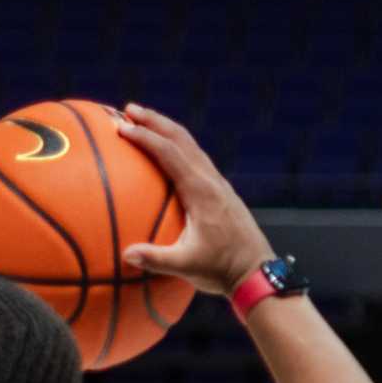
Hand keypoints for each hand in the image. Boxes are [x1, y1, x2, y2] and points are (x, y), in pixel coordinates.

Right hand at [115, 104, 273, 294]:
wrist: (258, 273)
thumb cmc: (223, 269)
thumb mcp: (188, 266)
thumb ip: (156, 259)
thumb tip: (126, 254)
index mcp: (203, 192)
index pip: (170, 154)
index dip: (146, 138)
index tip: (122, 127)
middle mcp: (212, 182)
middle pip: (182, 140)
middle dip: (155, 121)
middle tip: (129, 109)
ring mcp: (219, 185)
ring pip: (192, 146)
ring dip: (167, 130)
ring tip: (144, 122)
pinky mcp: (222, 192)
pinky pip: (197, 159)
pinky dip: (179, 147)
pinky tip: (166, 153)